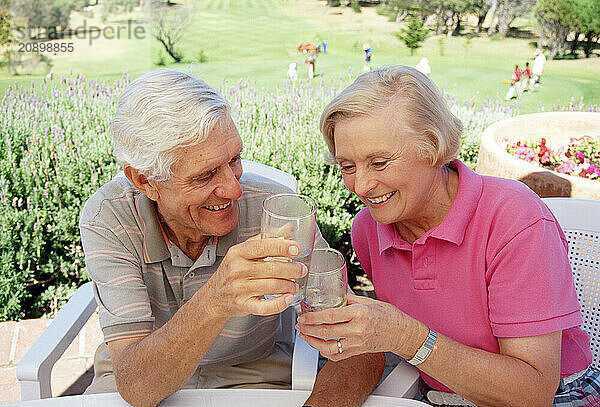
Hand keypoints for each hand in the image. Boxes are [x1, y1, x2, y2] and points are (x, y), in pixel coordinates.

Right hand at [204, 236, 306, 317]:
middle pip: (271, 268)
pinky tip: (288, 299)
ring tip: (295, 285)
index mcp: (237, 253)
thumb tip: (288, 228)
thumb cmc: (232, 271)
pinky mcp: (243, 305)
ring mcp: (239, 288)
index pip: (262, 246)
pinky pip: (264, 306)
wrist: (214, 296)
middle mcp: (237, 269)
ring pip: (272, 286)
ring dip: (289, 286)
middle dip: (292, 269)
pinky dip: (279, 304)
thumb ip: (265, 239)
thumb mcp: (243, 251)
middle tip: (302, 269)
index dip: (282, 247)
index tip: (297, 249)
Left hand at [295, 293, 412, 360]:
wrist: (402, 333)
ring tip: (304, 335)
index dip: (313, 316)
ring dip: (312, 341)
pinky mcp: (357, 352)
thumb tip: (334, 292)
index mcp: (359, 314)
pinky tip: (318, 345)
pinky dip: (324, 351)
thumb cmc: (388, 316)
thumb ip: (349, 298)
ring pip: (328, 347)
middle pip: (326, 331)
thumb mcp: (369, 301)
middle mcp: (357, 330)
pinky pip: (337, 355)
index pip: (331, 316)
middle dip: (308, 328)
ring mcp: (357, 343)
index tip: (304, 314)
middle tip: (300, 324)